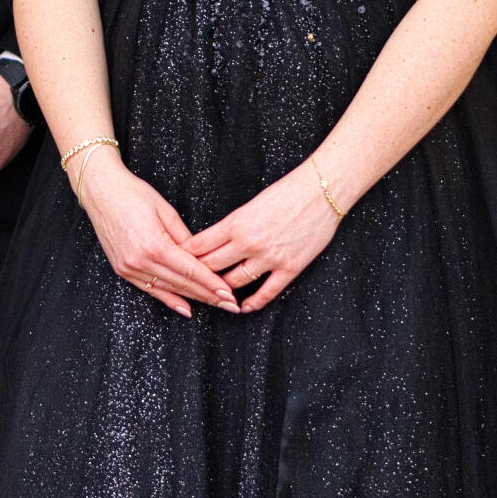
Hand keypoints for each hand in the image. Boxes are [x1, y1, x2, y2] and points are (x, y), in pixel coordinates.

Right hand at [76, 156, 235, 314]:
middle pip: (182, 283)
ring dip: (193, 299)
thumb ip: (185, 238)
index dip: (212, 284)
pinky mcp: (122, 270)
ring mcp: (129, 268)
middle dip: (208, 295)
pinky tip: (186, 308)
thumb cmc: (133, 194)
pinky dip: (169, 299)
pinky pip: (150, 289)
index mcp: (154, 245)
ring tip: (214, 305)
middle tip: (230, 305)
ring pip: (168, 289)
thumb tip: (201, 257)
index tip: (228, 293)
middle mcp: (140, 261)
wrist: (101, 192)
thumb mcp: (166, 211)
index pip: (191, 269)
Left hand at [187, 160, 345, 313]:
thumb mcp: (253, 203)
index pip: (200, 245)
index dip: (184, 257)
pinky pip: (266, 292)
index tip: (174, 263)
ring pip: (234, 283)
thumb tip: (216, 240)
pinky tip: (244, 307)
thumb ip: (234, 224)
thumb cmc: (288, 191)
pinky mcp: (290, 266)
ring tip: (213, 297)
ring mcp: (269, 257)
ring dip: (221, 291)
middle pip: (212, 266)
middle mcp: (249, 242)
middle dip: (197, 276)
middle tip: (187, 285)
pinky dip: (252, 303)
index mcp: (236, 222)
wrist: (322, 190)